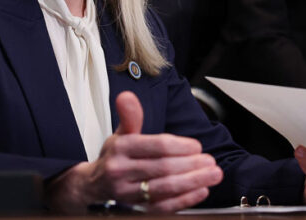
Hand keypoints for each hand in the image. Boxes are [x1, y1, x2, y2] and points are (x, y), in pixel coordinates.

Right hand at [44, 91, 222, 212]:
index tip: (197, 146)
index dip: (180, 146)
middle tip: (210, 161)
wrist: (93, 185)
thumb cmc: (114, 156)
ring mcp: (127, 193)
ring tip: (212, 174)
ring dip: (193, 182)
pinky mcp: (135, 209)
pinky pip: (163, 207)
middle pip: (163, 168)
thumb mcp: (120, 133)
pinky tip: (201, 191)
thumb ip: (130, 116)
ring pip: (165, 188)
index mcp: (121, 148)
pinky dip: (185, 200)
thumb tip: (127, 96)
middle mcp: (121, 171)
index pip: (156, 145)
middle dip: (192, 164)